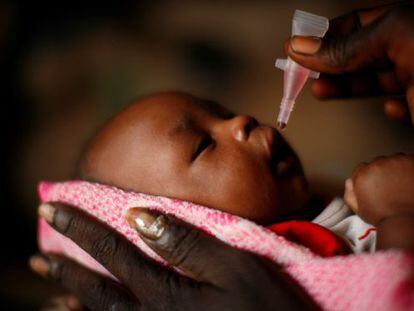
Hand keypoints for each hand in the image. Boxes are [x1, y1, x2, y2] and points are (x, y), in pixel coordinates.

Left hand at [30, 204, 315, 310]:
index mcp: (164, 290)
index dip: (80, 227)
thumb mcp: (234, 267)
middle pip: (96, 286)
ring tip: (48, 284)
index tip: (51, 207)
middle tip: (36, 252)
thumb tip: (139, 215)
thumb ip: (185, 242)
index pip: (112, 250)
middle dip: (64, 265)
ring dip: (69, 298)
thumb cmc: (265, 307)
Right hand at [285, 2, 413, 123]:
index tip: (299, 48)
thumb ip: (349, 46)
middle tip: (304, 74)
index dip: (326, 35)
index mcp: (409, 24)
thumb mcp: (396, 40)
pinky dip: (391, 111)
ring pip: (378, 82)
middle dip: (331, 65)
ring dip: (348, 88)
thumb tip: (303, 47)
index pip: (358, 23)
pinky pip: (404, 109)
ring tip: (321, 91)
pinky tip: (387, 109)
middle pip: (363, 55)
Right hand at [344, 153, 413, 225]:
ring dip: (397, 169)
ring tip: (402, 184)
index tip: (376, 185)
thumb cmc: (384, 217)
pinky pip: (410, 159)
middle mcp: (377, 164)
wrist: (406, 221)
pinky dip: (410, 168)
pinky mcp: (412, 161)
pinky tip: (411, 180)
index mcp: (362, 174)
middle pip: (378, 163)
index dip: (369, 178)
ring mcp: (396, 162)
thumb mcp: (359, 209)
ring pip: (394, 160)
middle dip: (383, 172)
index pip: (362, 168)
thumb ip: (349, 194)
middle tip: (391, 186)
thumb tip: (349, 181)